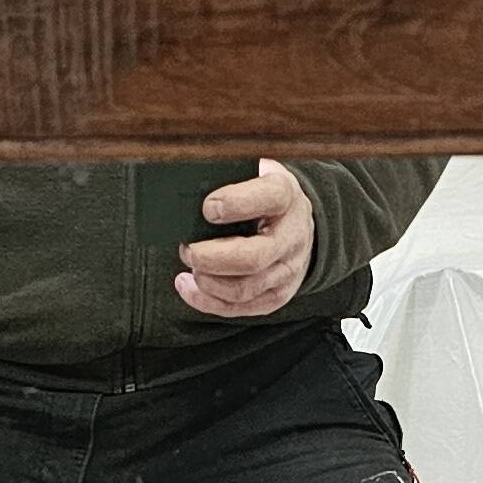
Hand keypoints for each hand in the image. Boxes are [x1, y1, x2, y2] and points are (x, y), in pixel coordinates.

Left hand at [175, 157, 314, 319]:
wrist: (296, 223)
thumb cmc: (262, 195)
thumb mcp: (254, 173)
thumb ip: (227, 176)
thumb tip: (185, 184)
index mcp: (286, 196)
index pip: (268, 198)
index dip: (236, 204)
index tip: (207, 208)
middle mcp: (293, 236)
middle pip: (253, 257)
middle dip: (212, 258)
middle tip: (188, 250)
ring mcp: (288, 270)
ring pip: (245, 289)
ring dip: (208, 282)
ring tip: (189, 266)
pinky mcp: (277, 295)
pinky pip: (241, 308)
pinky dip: (207, 301)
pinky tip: (187, 286)